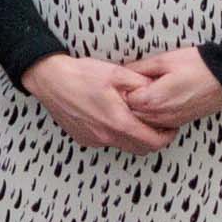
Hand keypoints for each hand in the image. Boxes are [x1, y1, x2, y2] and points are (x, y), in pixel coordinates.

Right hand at [20, 54, 173, 155]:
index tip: (171, 127)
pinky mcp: (84, 139)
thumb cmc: (81, 75)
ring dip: (135, 137)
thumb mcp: (117, 72)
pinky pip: (107, 142)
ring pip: (124, 146)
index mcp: (119, 122)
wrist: (50, 80)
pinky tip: (112, 117)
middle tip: (158, 124)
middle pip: (141, 149)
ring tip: (135, 118)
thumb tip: (158, 91)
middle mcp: (107, 137)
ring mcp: (94, 140)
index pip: (153, 142)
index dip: (167, 136)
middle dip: (154, 139)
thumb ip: (141, 84)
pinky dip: (116, 134)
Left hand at [121, 46, 221, 135]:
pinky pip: (158, 124)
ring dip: (141, 110)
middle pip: (132, 114)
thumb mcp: (164, 59)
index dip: (124, 89)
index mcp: (154, 99)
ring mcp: (171, 122)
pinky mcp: (179, 123)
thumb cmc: (198, 66)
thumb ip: (140, 68)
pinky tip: (157, 102)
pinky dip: (152, 116)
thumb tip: (124, 72)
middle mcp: (161, 115)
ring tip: (145, 92)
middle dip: (130, 101)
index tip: (127, 80)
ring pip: (144, 122)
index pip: (125, 100)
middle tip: (134, 86)